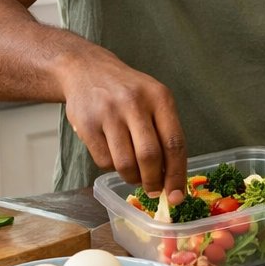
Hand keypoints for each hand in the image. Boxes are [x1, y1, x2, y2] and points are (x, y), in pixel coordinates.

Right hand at [58, 54, 186, 197]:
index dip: (177, 175)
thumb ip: (164, 132)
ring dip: (132, 179)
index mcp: (160, 97)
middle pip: (150, 157)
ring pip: (125, 163)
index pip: (175, 143)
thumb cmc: (127, 91)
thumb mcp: (153, 99)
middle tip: (154, 191)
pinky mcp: (87, 124)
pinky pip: (103, 161)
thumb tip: (172, 177)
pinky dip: (112, 168)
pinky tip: (114, 156)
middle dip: (154, 182)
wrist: (86, 69)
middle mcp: (135, 103)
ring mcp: (109, 113)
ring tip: (134, 175)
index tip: (177, 196)